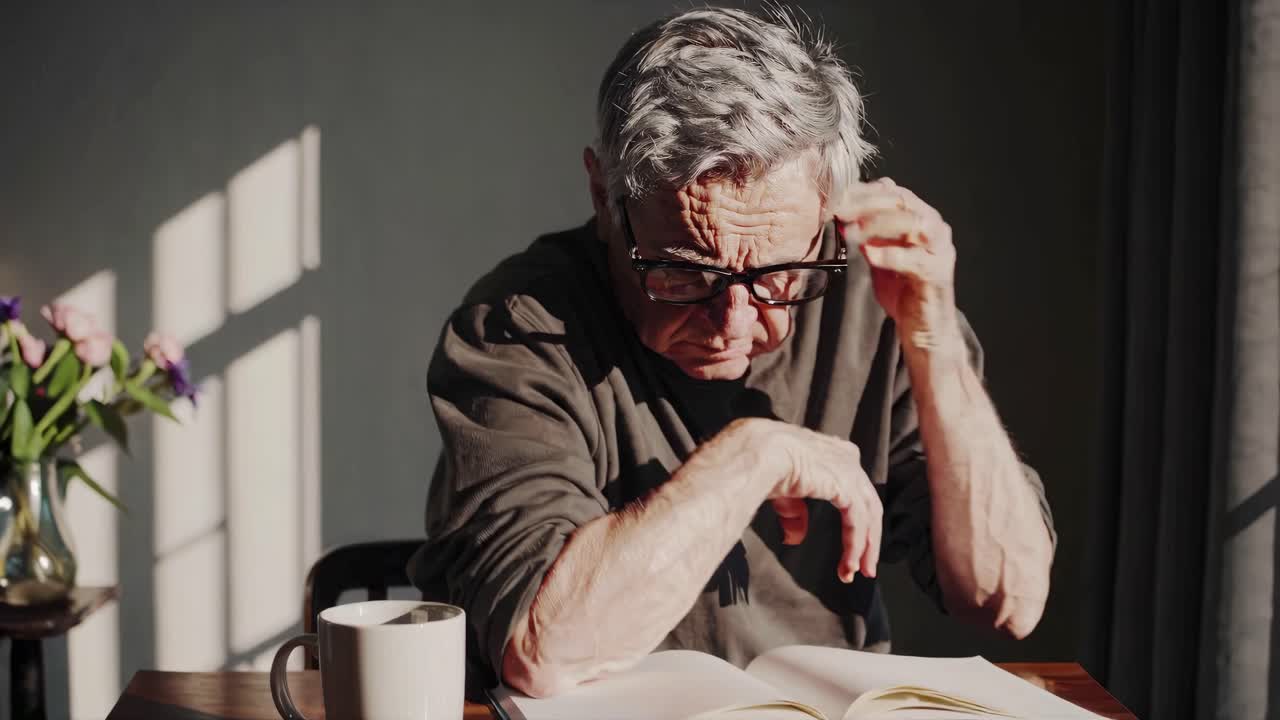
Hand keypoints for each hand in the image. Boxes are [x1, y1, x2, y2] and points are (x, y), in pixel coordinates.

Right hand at [741, 421, 881, 582]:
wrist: (759, 452)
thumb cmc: (762, 461)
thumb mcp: (783, 490)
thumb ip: (795, 511)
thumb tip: (796, 536)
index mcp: (833, 451)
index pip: (854, 489)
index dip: (855, 519)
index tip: (850, 543)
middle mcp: (846, 457)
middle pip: (867, 504)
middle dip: (867, 538)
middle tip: (864, 566)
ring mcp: (849, 470)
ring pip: (868, 515)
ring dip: (864, 547)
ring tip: (854, 572)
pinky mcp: (847, 486)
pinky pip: (857, 522)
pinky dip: (855, 546)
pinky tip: (848, 564)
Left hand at [834, 178, 961, 353]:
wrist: (923, 327)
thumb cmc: (903, 289)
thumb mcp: (879, 255)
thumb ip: (866, 235)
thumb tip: (843, 215)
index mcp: (921, 219)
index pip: (894, 192)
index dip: (864, 191)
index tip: (838, 196)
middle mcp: (934, 229)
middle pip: (902, 202)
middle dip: (867, 203)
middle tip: (840, 210)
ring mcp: (939, 250)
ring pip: (913, 224)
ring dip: (880, 223)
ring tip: (853, 231)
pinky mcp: (937, 274)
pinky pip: (915, 259)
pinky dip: (891, 255)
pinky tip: (870, 255)